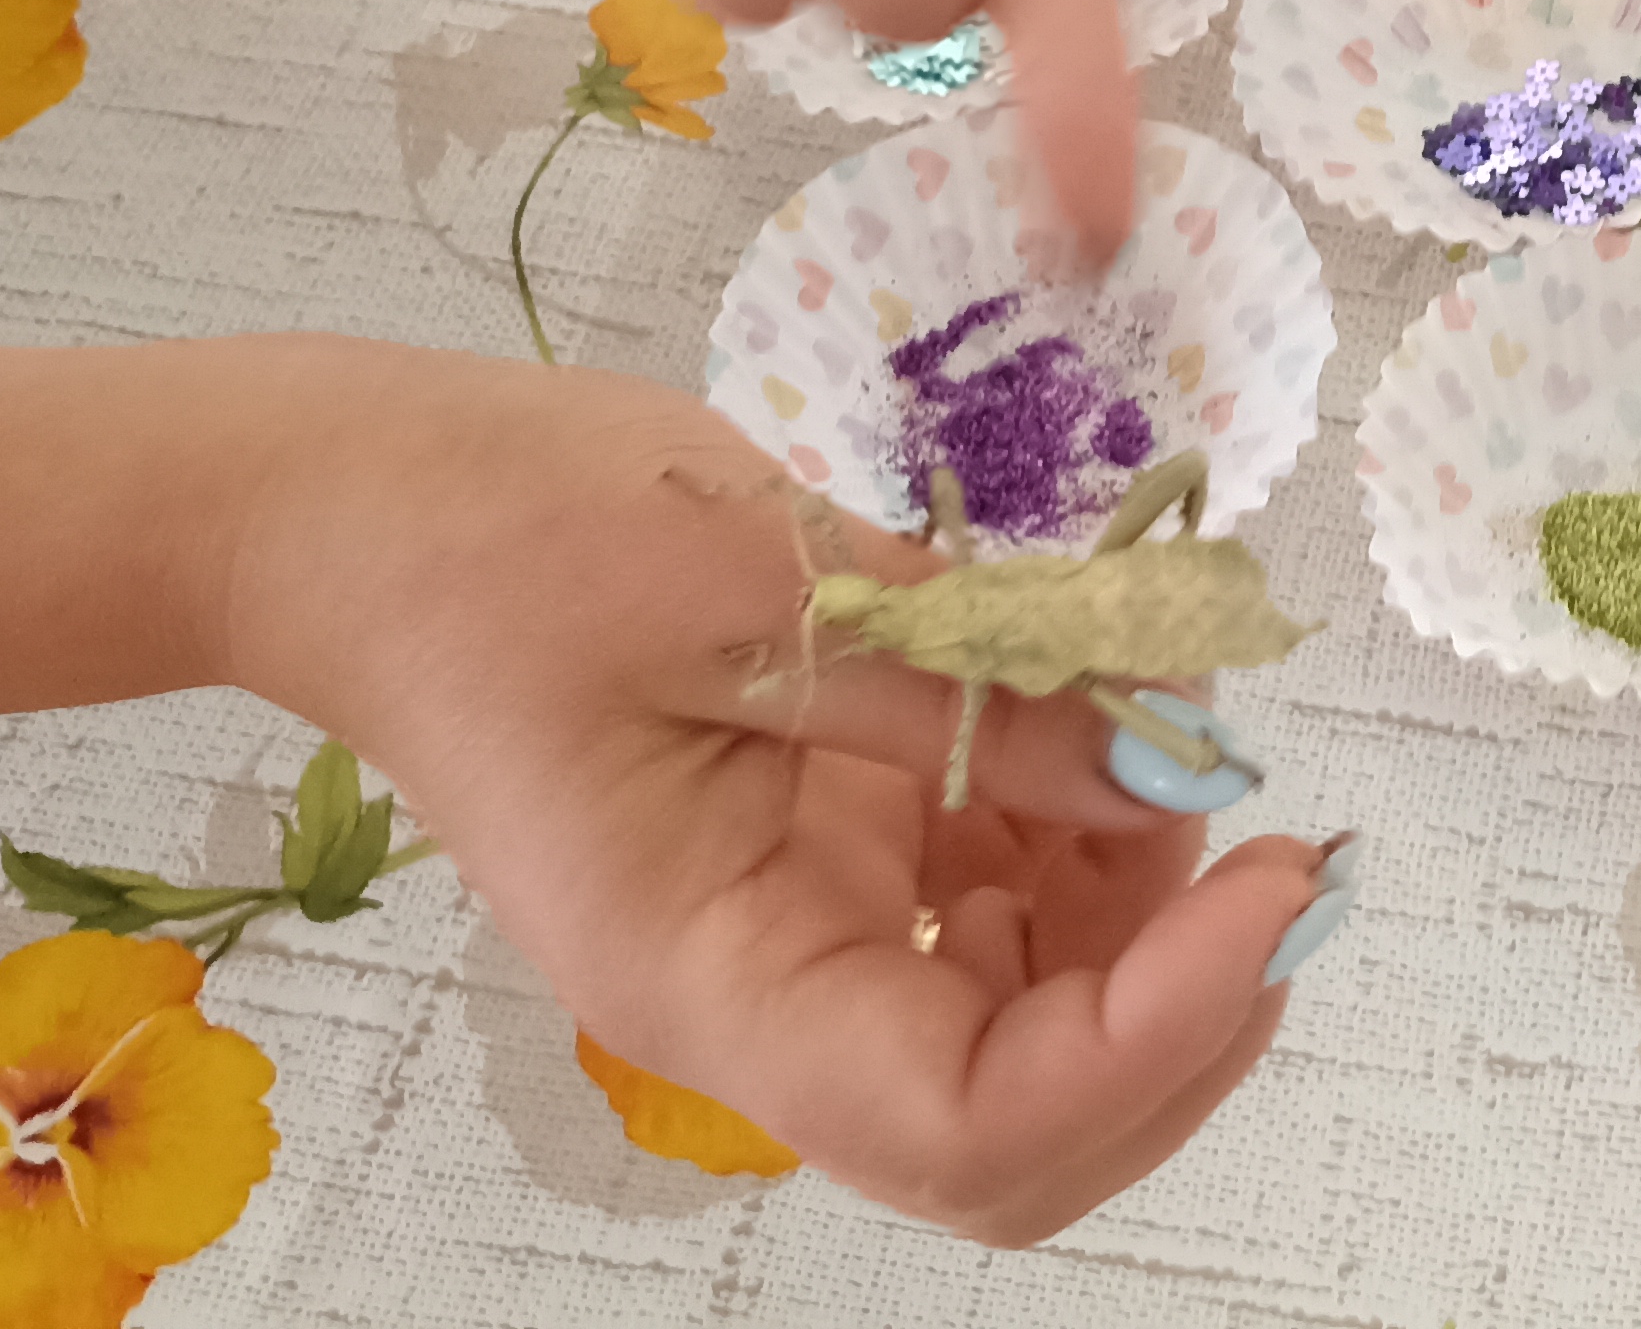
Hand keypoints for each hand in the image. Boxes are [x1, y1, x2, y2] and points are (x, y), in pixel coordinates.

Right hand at [230, 344, 1332, 1245]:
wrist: (362, 512)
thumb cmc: (507, 537)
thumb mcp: (760, 582)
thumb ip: (976, 687)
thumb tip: (1174, 759)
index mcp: (709, 981)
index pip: (970, 1123)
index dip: (1153, 1036)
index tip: (1273, 883)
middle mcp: (760, 1005)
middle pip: (1018, 1128)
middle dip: (1178, 1012)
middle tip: (1279, 845)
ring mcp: (795, 944)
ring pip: (1025, 1031)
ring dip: (1139, 921)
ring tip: (1167, 732)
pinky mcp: (821, 867)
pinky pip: (987, 919)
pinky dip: (1079, 846)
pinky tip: (1099, 720)